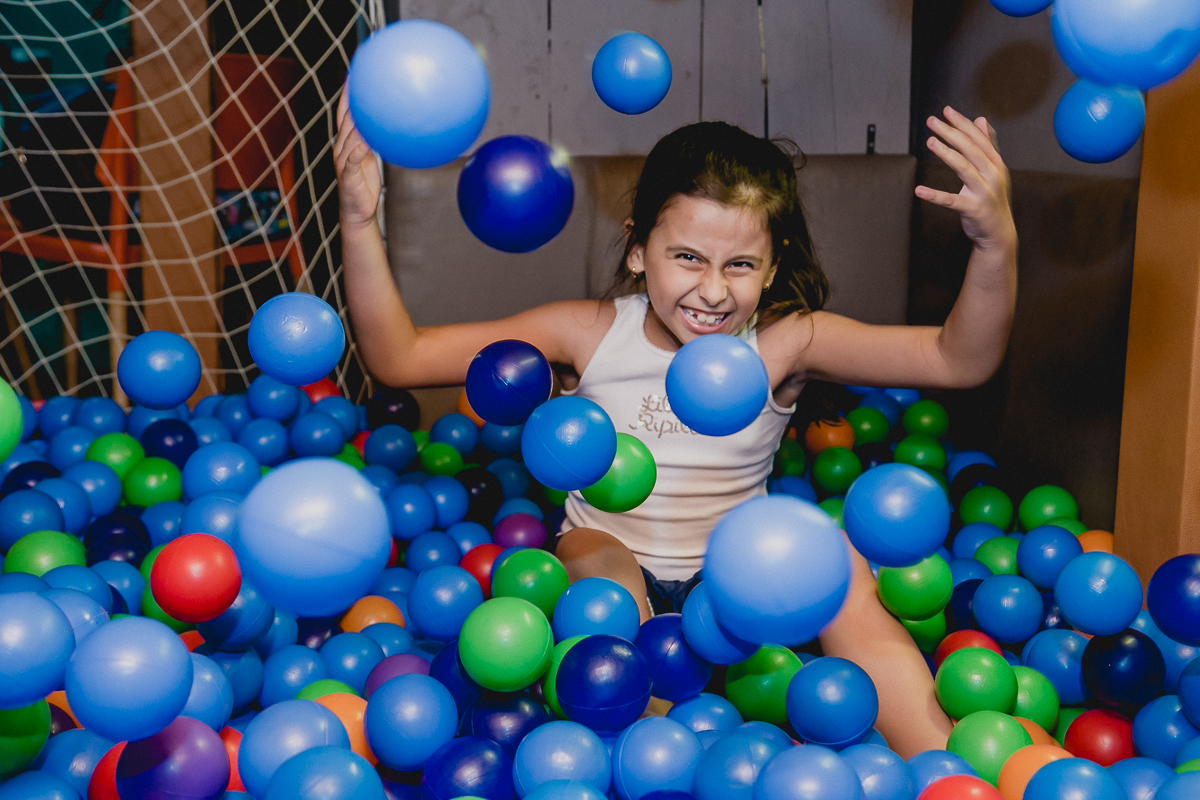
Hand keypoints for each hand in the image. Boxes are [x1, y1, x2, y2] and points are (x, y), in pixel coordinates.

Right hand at [334, 86, 381, 229]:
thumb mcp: (372, 157)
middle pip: (345, 118)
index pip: (346, 112)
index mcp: (347, 141)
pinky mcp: (347, 173)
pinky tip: (365, 138)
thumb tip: (391, 124)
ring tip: (363, 103)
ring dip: (354, 119)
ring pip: (348, 135)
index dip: (349, 93)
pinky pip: (352, 157)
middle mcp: (341, 146)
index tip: (355, 74)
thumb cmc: (366, 183)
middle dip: (350, 98)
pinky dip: (358, 147)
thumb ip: (375, 140)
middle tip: (357, 79)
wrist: (359, 210)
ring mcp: (342, 159)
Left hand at [916, 107, 1015, 250]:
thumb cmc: (992, 198)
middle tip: (932, 121)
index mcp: (996, 164)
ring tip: (930, 141)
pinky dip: (934, 195)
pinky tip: (919, 190)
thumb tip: (981, 120)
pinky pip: (951, 200)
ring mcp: (983, 192)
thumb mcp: (994, 170)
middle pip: (970, 149)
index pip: (979, 138)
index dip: (962, 123)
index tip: (947, 111)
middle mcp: (992, 175)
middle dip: (951, 133)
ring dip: (946, 153)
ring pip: (963, 168)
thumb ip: (988, 145)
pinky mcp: (972, 209)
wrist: (999, 231)